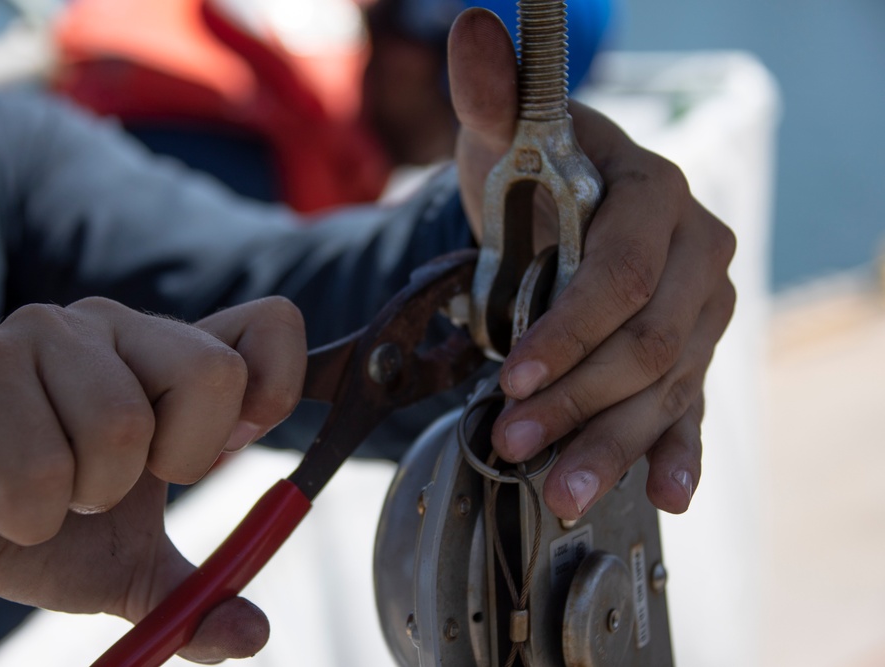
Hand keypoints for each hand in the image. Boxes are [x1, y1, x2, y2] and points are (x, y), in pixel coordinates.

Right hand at [0, 296, 305, 661]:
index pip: (268, 324)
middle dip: (174, 463)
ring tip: (43, 494)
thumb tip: (252, 635)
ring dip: (84, 498)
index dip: (279, 383)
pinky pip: (42, 463)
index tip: (237, 443)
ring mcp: (47, 333)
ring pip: (124, 427)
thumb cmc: (28, 518)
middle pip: (212, 374)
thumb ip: (194, 596)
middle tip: (112, 486)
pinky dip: (26, 515)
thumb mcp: (124, 567)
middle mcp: (116, 325)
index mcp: (165, 355)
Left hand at [448, 9, 735, 518]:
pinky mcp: (692, 355)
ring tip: (563, 493)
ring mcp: (703, 311)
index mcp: (658, 195)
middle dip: (577, 400)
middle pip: (648, 344)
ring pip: (666, 388)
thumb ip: (492, 93)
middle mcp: (698, 256)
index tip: (509, 375)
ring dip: (614, 445)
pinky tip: (666, 495)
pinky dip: (678, 453)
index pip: (623, 274)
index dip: (569, 330)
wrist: (551, 210)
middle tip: (512, 443)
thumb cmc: (524, 171)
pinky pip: (692, 408)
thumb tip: (475, 31)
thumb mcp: (500, 132)